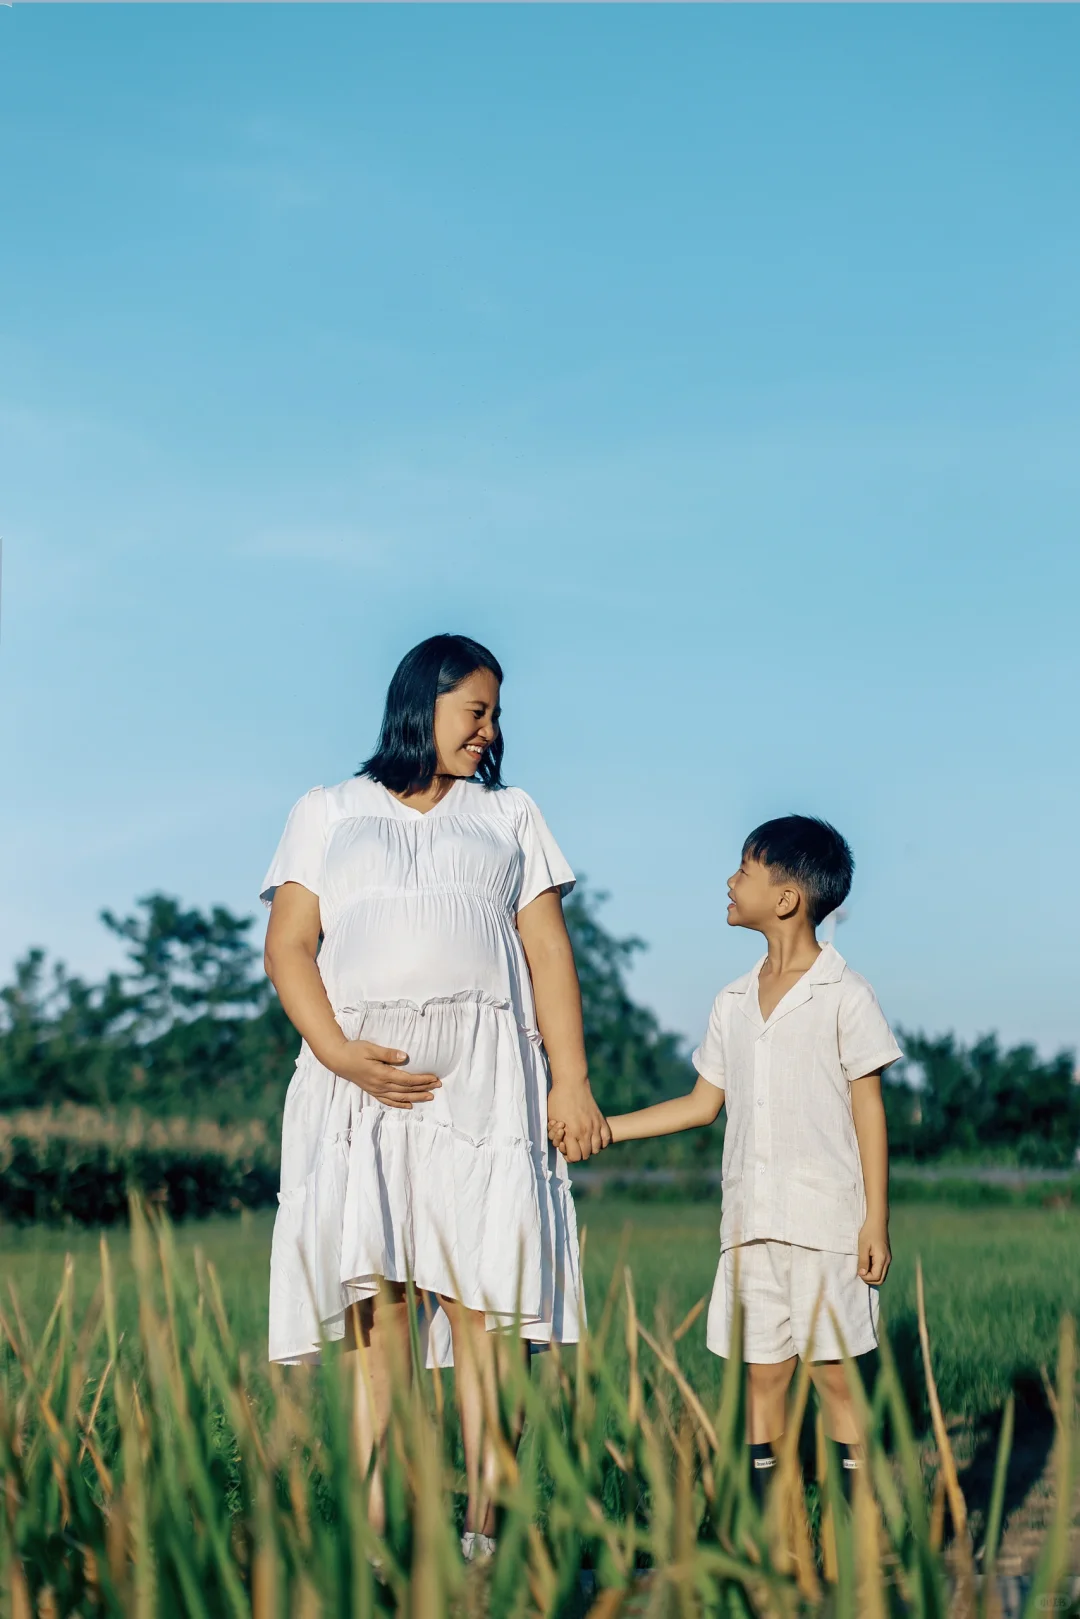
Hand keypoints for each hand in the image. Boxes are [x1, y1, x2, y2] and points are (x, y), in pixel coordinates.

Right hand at [324, 1037, 440, 1109]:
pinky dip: (399, 1104)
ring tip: (429, 1097)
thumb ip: (388, 1054)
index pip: (407, 1080)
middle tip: (438, 1087)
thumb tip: (405, 1057)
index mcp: (381, 1074)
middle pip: (406, 1090)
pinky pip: (388, 1101)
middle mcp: (380, 1085)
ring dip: (416, 1097)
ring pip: (399, 1098)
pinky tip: (409, 1105)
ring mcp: (376, 1090)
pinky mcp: (372, 1091)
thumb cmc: (354, 1050)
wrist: (337, 1059)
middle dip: (423, 1089)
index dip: (422, 1080)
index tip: (435, 1078)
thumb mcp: (371, 1048)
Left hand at [547, 1081, 610, 1161]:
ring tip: (583, 1142)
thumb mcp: (552, 1119)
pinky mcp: (600, 1119)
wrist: (571, 1083)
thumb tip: (562, 1145)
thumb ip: (558, 1135)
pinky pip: (606, 1138)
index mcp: (571, 1133)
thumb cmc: (557, 1100)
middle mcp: (585, 1132)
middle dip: (579, 1153)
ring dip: (590, 1148)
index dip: (569, 1156)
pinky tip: (594, 1138)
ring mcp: (594, 1126)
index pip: (574, 1157)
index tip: (566, 1149)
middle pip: (586, 1155)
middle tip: (573, 1145)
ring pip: (597, 1149)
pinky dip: (601, 1142)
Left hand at [857, 1216, 890, 1284]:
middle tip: (860, 1270)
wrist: (877, 1221)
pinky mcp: (886, 1256)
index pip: (876, 1277)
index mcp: (882, 1259)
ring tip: (863, 1266)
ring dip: (871, 1275)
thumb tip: (862, 1274)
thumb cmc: (868, 1232)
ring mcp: (888, 1259)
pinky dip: (874, 1270)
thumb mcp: (863, 1246)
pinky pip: (881, 1269)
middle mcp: (887, 1261)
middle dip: (869, 1279)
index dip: (866, 1277)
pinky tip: (867, 1263)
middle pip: (880, 1280)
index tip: (859, 1270)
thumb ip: (863, 1261)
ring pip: (881, 1275)